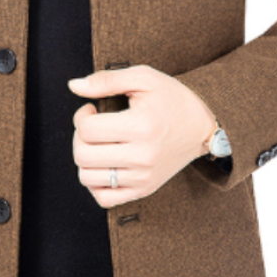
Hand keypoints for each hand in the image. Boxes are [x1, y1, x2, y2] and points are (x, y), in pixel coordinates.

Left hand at [67, 64, 215, 207]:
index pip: (87, 130)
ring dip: (85, 159)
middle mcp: (142, 157)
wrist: (203, 126)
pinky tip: (104, 164)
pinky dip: (95, 183)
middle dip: (79, 137)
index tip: (92, 109)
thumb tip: (74, 86)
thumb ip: (106, 80)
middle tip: (92, 126)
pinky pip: (104, 199)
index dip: (81, 116)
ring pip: (87, 178)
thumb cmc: (172, 99)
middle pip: (83, 156)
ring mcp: (143, 178)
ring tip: (99, 144)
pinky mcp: (144, 190)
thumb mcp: (143, 78)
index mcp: (141, 126)